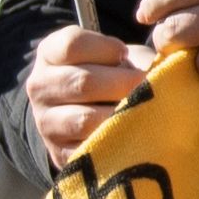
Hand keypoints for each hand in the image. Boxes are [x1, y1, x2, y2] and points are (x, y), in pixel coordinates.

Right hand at [22, 24, 147, 161]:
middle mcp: (40, 87)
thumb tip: (158, 66)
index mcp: (49, 54)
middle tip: (151, 86)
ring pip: (85, 119)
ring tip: (144, 111)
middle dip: (124, 83)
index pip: (72, 45)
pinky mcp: (59, 153)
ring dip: (121, 116)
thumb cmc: (111, 76)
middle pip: (82, 82)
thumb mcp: (115, 57)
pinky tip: (133, 135)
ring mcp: (46, 122)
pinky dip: (115, 143)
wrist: (93, 116)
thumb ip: (131, 56)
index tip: (125, 55)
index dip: (106, 48)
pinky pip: (90, 149)